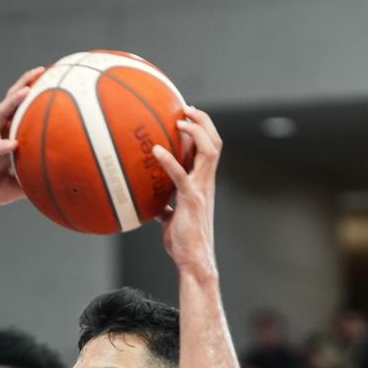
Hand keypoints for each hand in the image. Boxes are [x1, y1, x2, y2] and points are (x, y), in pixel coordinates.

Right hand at [0, 68, 44, 208]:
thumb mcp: (18, 184)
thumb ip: (36, 178)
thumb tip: (62, 184)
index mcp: (7, 133)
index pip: (22, 107)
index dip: (35, 91)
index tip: (53, 77)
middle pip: (11, 100)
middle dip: (25, 82)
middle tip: (41, 70)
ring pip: (0, 113)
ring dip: (13, 101)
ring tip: (26, 91)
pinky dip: (3, 144)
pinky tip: (14, 144)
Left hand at [151, 105, 222, 278]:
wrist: (193, 259)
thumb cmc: (183, 241)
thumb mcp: (172, 218)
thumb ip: (166, 206)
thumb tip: (153, 204)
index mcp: (202, 183)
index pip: (208, 149)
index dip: (201, 130)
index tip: (186, 116)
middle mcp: (206, 182)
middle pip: (214, 142)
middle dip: (203, 122)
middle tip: (186, 108)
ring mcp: (201, 189)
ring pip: (209, 150)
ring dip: (196, 131)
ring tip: (179, 119)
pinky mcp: (191, 200)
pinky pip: (181, 174)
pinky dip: (170, 160)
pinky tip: (156, 150)